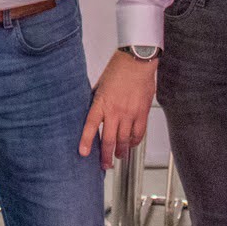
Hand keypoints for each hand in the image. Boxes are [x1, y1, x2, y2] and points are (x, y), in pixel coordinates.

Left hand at [79, 51, 156, 169]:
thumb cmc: (118, 68)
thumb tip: (91, 110)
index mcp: (101, 102)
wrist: (137, 61)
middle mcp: (115, 110)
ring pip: (124, 140)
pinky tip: (131, 145)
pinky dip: (134, 142)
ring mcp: (129, 113)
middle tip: (105, 164)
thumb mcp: (100, 84)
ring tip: (118, 156)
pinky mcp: (142, 113)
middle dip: (106, 155)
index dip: (86, 141)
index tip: (83, 153)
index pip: (90, 125)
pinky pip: (138, 133)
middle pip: (108, 139)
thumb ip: (96, 99)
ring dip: (121, 151)